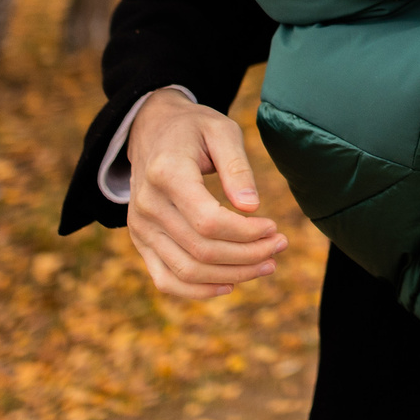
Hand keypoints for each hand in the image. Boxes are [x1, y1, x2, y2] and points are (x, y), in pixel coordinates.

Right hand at [123, 91, 288, 299]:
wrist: (151, 129)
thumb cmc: (193, 128)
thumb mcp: (221, 130)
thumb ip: (237, 167)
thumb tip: (252, 208)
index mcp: (166, 173)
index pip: (208, 222)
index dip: (246, 233)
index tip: (274, 227)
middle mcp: (147, 205)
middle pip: (201, 250)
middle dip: (248, 256)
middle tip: (279, 246)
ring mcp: (140, 227)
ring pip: (187, 271)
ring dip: (232, 275)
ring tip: (266, 265)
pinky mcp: (140, 241)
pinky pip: (166, 280)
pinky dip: (198, 291)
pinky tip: (230, 284)